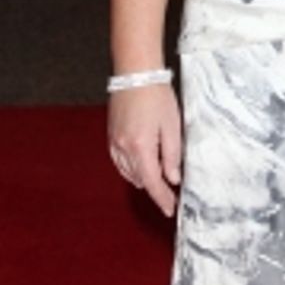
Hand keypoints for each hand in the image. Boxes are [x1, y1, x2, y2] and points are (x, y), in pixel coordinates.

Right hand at [108, 82, 182, 215]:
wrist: (136, 74)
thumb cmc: (157, 96)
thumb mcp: (172, 126)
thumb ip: (172, 155)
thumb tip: (173, 178)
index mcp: (141, 147)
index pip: (153, 182)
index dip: (162, 198)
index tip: (170, 209)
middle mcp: (124, 148)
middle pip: (140, 179)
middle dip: (155, 188)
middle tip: (170, 193)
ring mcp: (115, 142)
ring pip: (128, 172)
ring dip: (143, 179)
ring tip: (157, 181)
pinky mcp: (111, 135)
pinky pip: (119, 161)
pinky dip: (130, 169)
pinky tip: (140, 168)